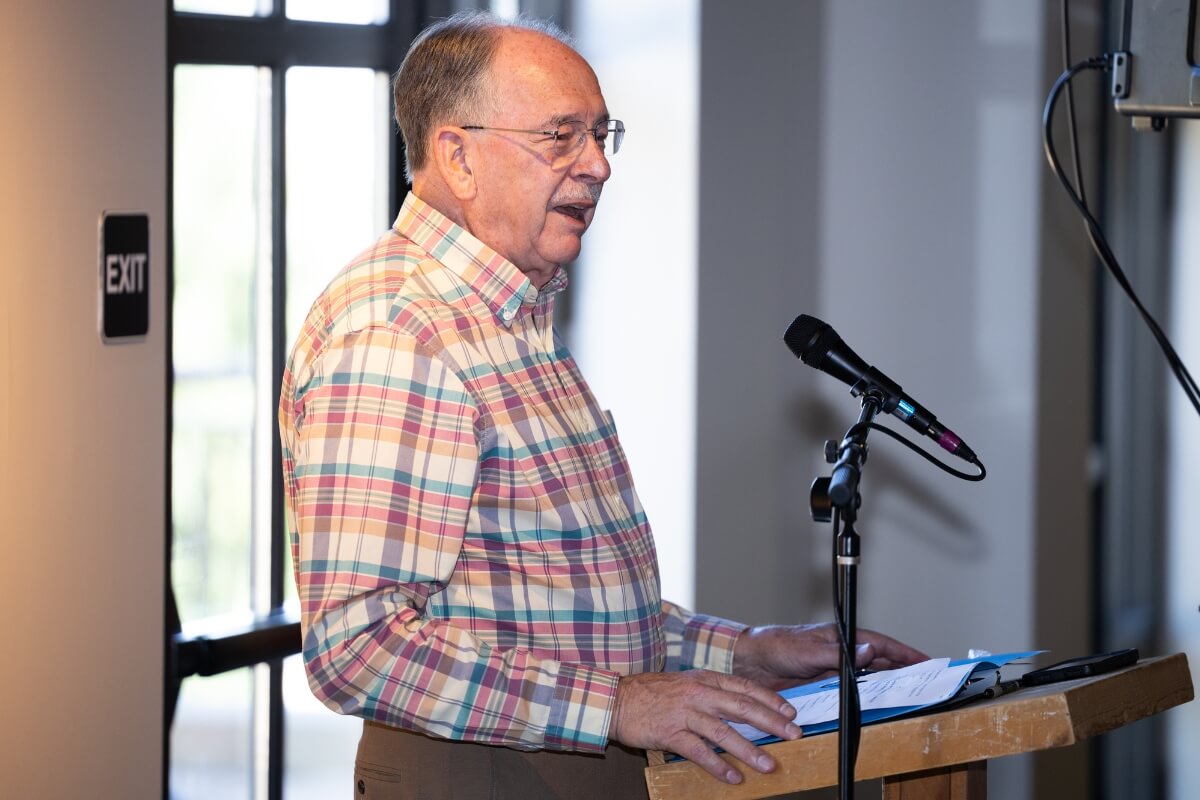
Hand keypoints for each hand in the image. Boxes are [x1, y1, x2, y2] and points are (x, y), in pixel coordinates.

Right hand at [607, 669, 801, 784]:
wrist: (615, 699)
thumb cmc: (651, 693)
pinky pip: (699, 752)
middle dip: (772, 722)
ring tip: (768, 764)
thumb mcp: (685, 682)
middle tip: (793, 735)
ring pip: (724, 732)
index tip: (790, 712)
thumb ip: (711, 692)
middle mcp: (697, 693)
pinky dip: (718, 765)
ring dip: (749, 750)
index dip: (770, 699)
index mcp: (704, 678)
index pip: (745, 687)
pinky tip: (733, 777)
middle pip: (742, 707)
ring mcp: (684, 713)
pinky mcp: (670, 733)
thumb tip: (741, 706)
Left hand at [732, 623, 928, 690]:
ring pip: (867, 680)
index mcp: (840, 638)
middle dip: (902, 671)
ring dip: (884, 686)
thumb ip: (837, 654)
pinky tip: (873, 705)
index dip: (904, 652)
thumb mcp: (807, 651)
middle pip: (879, 663)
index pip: (880, 644)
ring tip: (907, 694)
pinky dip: (863, 699)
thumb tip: (867, 651)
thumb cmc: (776, 645)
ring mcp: (833, 671)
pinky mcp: (823, 686)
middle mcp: (840, 654)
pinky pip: (849, 694)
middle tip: (925, 681)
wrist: (750, 662)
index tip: (925, 660)